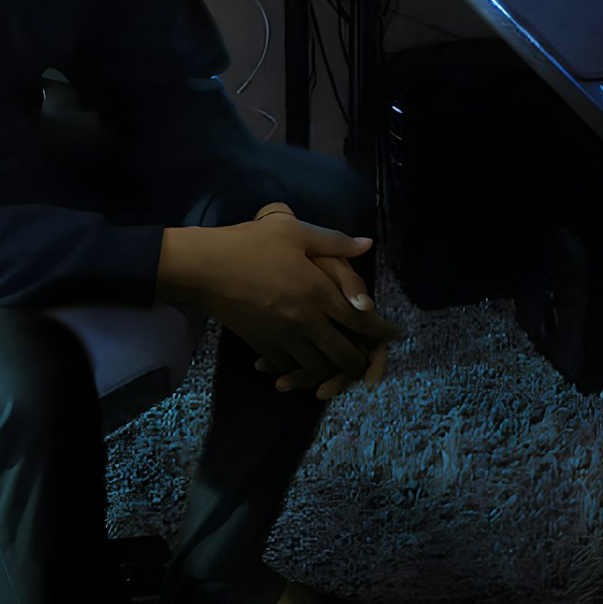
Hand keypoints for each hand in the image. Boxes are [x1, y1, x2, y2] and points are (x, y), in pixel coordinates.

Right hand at [249, 201, 392, 400]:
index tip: (395, 335)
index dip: (381, 329)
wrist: (207, 268)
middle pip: (343, 352)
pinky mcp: (263, 347)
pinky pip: (291, 367)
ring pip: (319, 367)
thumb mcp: (296, 232)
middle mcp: (306, 320)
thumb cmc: (252, 243)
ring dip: (334, 371)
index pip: (360, 319)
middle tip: (370, 359)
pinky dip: (302, 370)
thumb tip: (366, 244)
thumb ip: (334, 242)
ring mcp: (284, 338)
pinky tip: (304, 365)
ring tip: (341, 368)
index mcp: (318, 291)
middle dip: (361, 360)